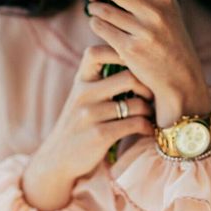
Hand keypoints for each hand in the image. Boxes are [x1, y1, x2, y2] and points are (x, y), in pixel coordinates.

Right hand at [22, 44, 153, 210]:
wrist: (57, 159)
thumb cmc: (78, 125)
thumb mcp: (81, 98)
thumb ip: (99, 80)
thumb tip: (132, 60)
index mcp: (80, 81)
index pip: (95, 52)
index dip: (118, 51)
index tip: (135, 63)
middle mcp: (83, 94)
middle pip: (128, 77)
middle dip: (147, 86)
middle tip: (152, 95)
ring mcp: (91, 114)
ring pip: (137, 103)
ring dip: (149, 110)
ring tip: (150, 115)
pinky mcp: (100, 134)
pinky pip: (136, 124)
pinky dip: (147, 127)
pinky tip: (146, 130)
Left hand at [86, 0, 210, 127]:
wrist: (180, 78)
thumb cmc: (168, 39)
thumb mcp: (167, 10)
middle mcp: (155, 10)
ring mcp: (142, 30)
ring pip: (100, 8)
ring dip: (93, 9)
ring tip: (98, 12)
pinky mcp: (129, 49)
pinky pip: (99, 27)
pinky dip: (95, 24)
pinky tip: (102, 26)